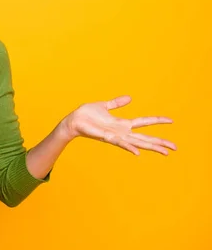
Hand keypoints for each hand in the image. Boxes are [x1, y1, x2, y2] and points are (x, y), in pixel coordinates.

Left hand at [61, 95, 176, 155]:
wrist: (73, 120)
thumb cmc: (87, 115)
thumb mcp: (104, 105)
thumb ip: (117, 103)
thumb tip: (130, 97)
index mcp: (122, 123)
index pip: (144, 122)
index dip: (157, 120)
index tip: (172, 120)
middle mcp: (121, 132)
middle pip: (145, 137)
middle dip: (160, 142)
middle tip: (175, 148)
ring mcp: (115, 136)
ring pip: (137, 142)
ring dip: (151, 147)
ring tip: (165, 152)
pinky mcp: (106, 137)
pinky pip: (120, 143)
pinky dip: (129, 147)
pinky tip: (138, 152)